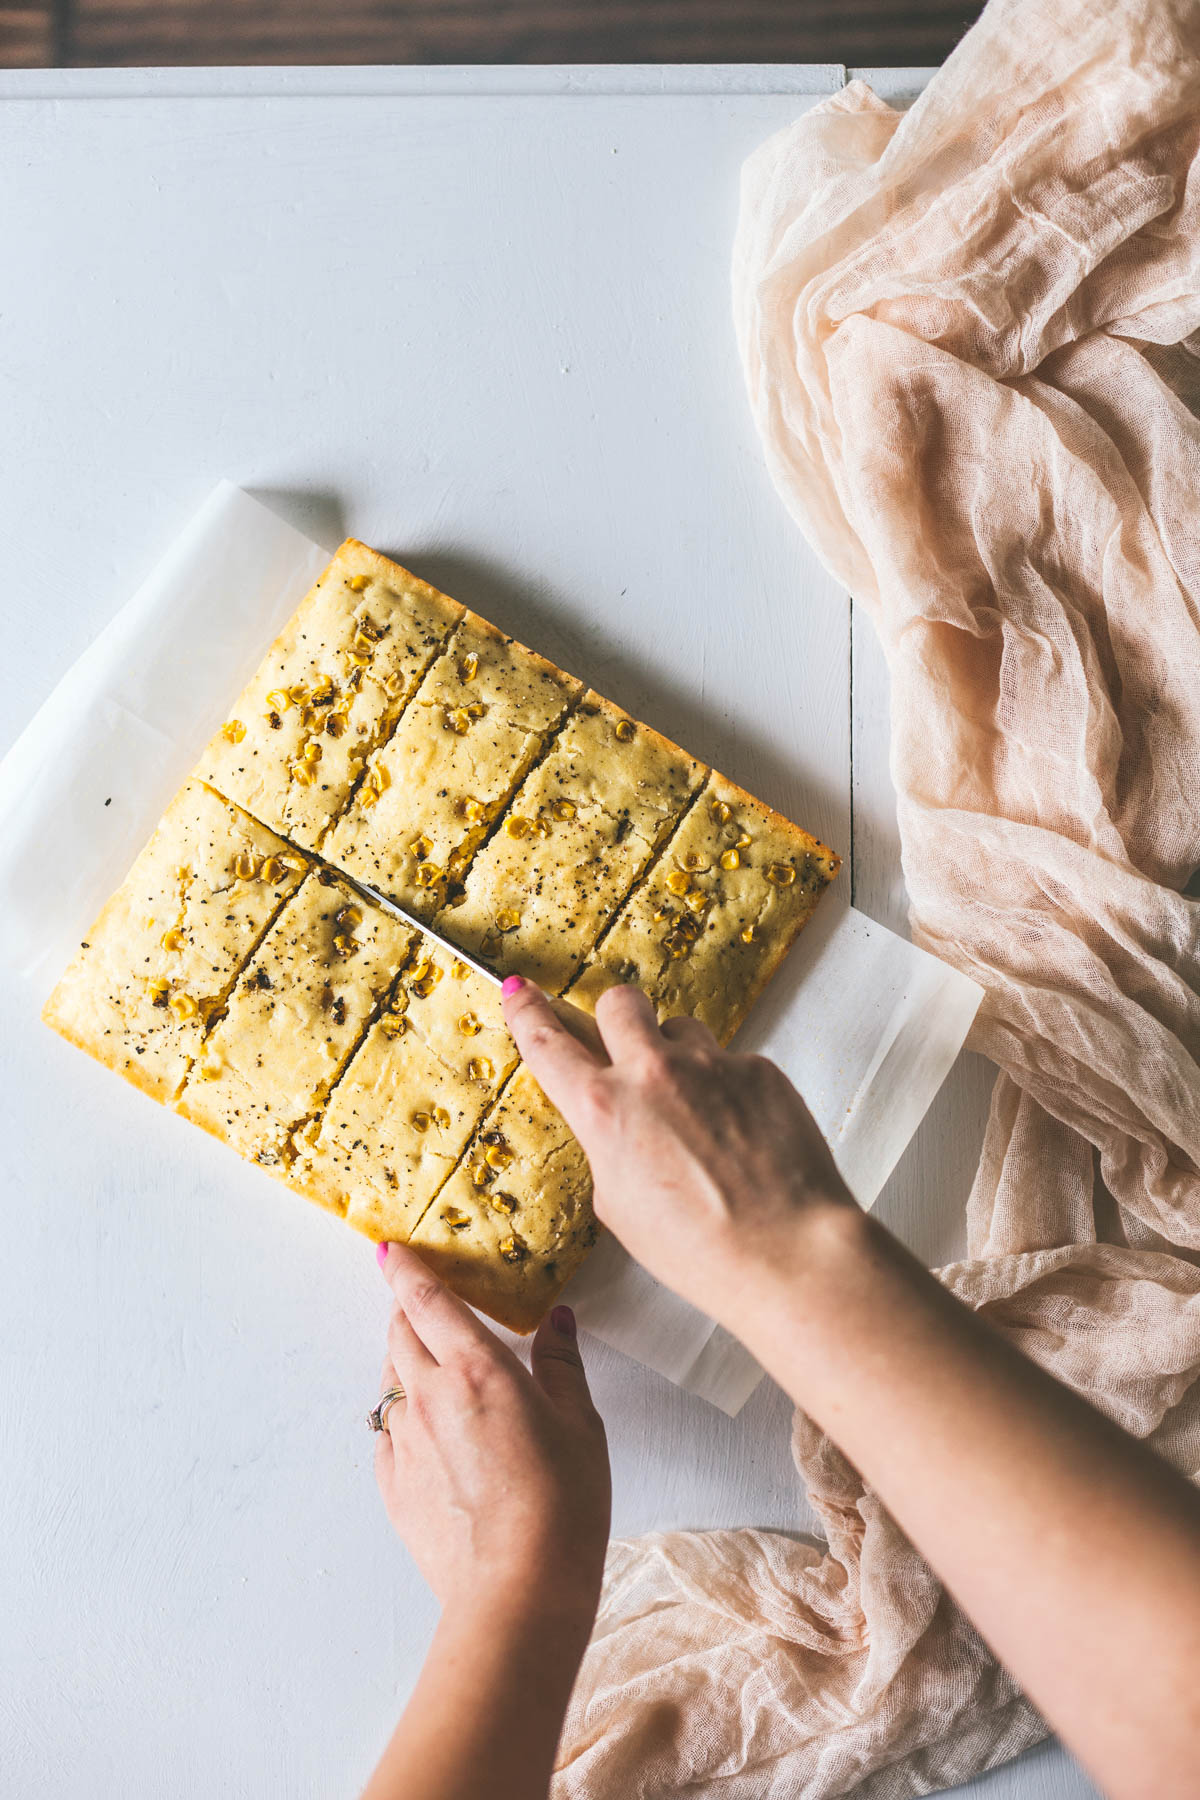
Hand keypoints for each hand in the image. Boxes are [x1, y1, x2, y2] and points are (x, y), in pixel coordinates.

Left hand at [374, 1243, 610, 1628]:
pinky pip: (388, 1433)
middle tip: (424, 1305)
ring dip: (406, 1363)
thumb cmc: (561, 1506)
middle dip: (407, 1310)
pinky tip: (432, 1435)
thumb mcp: (579, 1423)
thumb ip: (561, 1364)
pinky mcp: (393, 1485)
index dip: (405, 1269)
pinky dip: (404, 1418)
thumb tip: (558, 1321)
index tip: (389, 1249)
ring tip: (436, 1372)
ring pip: (390, 1381)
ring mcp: (403, 1443)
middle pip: (400, 1333)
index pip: (428, 1300)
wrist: (518, 1590)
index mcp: (476, 1369)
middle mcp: (428, 1396)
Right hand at [502, 979, 857, 1329]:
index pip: (549, 1042)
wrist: (786, 1252)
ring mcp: (711, 1065)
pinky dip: (727, 1088)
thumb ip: (608, 1145)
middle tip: (627, 1049)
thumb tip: (618, 1124)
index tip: (520, 991)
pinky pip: (731, 1061)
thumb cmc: (701, 1248)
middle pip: (620, 1003)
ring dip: (678, 1056)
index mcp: (605, 1110)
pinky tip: (739, 1133)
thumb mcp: (619, 1206)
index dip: (529, 1011)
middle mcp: (653, 1074)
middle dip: (617, 1020)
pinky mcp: (759, 1069)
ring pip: (680, 1028)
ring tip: (695, 1110)